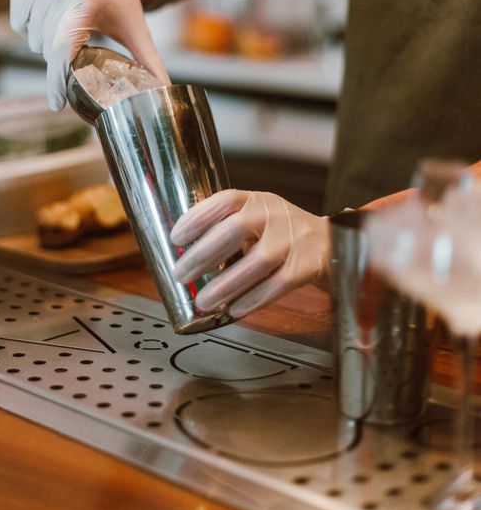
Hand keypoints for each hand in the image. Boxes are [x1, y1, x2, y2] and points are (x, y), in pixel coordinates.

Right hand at [9, 0, 168, 109]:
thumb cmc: (120, 2)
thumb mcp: (136, 30)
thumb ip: (149, 63)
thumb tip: (164, 94)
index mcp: (86, 1)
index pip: (62, 49)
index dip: (57, 80)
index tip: (57, 103)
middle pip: (47, 49)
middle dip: (61, 58)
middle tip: (80, 45)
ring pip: (31, 39)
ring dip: (46, 43)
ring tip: (68, 27)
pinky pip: (19, 23)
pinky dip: (31, 27)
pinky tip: (52, 16)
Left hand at [171, 189, 329, 319]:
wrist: (334, 243)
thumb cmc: (285, 234)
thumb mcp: (259, 220)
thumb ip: (229, 230)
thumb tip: (187, 254)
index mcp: (258, 201)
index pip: (226, 200)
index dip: (198, 216)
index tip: (177, 236)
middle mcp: (276, 215)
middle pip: (237, 228)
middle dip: (204, 252)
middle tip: (182, 273)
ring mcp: (294, 239)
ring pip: (258, 260)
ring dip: (226, 283)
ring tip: (204, 300)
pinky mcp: (308, 265)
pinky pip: (278, 284)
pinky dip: (253, 299)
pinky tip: (234, 308)